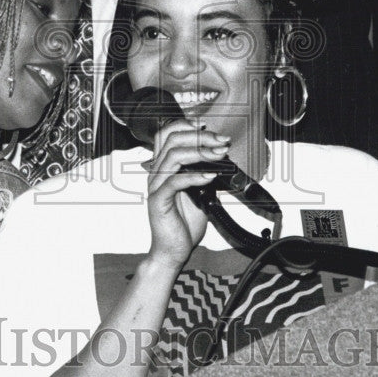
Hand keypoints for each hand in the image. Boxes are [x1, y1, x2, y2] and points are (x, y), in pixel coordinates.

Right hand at [145, 121, 230, 270]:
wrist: (172, 251)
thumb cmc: (183, 223)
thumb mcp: (200, 193)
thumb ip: (204, 175)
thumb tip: (220, 160)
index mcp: (163, 167)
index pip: (166, 135)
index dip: (184, 125)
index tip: (206, 126)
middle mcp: (156, 173)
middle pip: (171, 140)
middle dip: (199, 136)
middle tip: (221, 141)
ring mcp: (156, 186)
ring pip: (172, 157)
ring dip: (199, 152)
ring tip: (219, 155)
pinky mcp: (159, 201)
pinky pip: (174, 182)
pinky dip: (194, 176)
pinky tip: (210, 176)